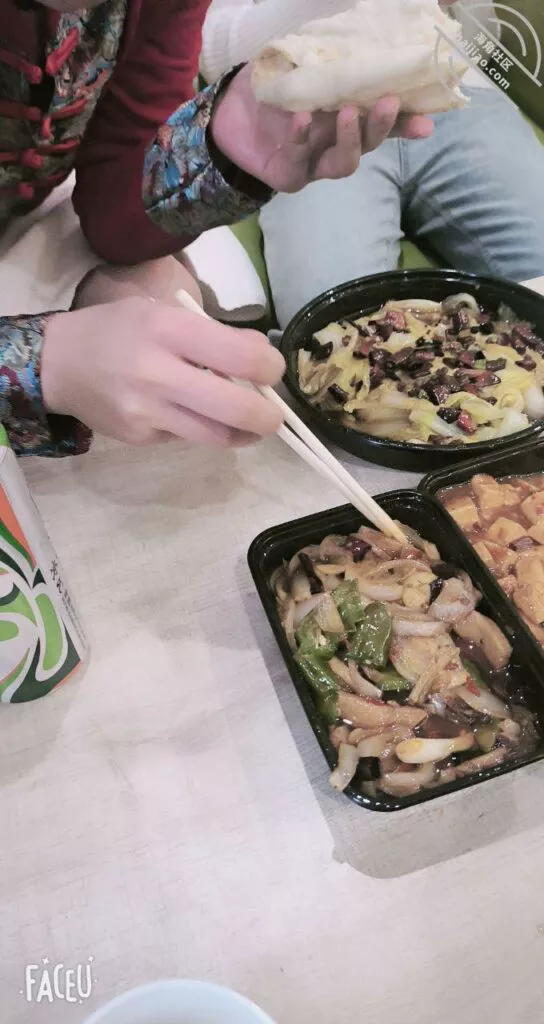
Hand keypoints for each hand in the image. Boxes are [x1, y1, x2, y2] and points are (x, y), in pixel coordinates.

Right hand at [41, 299, 284, 446]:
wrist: (59, 364)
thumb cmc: (119, 330)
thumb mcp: (164, 313)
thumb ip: (213, 334)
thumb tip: (262, 356)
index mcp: (168, 329)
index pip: (240, 356)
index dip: (270, 368)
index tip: (272, 370)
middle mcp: (157, 372)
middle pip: (236, 409)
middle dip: (267, 417)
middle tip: (274, 416)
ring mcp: (147, 411)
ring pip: (216, 436)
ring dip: (242, 433)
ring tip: (248, 423)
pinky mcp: (140, 437)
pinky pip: (186, 438)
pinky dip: (201, 429)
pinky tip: (191, 414)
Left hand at [211, 65, 435, 193]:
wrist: (226, 113)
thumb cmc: (269, 87)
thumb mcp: (300, 63)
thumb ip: (328, 56)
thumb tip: (359, 32)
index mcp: (346, 118)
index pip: (383, 124)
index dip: (406, 125)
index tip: (427, 123)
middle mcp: (335, 143)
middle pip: (369, 144)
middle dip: (382, 127)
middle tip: (388, 103)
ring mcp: (314, 163)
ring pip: (344, 164)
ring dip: (350, 140)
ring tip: (346, 113)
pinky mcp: (289, 175)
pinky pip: (301, 162)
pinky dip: (302, 138)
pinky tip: (301, 118)